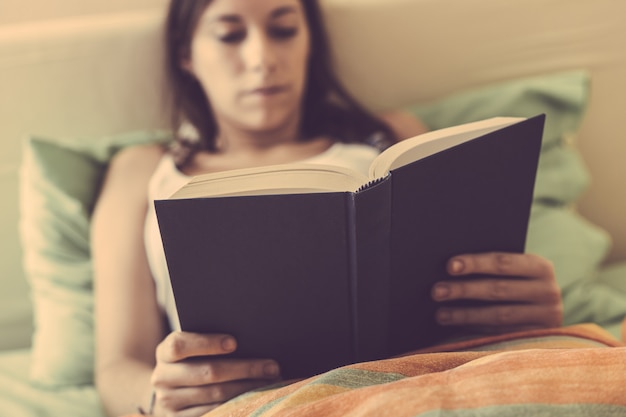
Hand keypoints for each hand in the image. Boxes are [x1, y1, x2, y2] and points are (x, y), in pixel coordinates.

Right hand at [150, 332, 280, 416]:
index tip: (234, 342)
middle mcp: (162, 378)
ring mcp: (169, 402)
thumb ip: (209, 341)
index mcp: (164, 353)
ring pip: (215, 395)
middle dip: (245, 368)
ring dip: (247, 388)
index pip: (180, 345)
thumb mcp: (192, 348)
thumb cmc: (192, 361)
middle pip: (207, 372)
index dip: (207, 343)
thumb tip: (250, 335)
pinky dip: (238, 405)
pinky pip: (213, 413)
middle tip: (272, 367)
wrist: (170, 392)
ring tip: (271, 382)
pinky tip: (256, 398)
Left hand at [431, 252, 562, 333]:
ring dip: (465, 314)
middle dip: (464, 290)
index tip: (449, 266)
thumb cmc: (519, 282)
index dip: (475, 263)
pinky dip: (476, 329)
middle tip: (437, 291)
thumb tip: (452, 266)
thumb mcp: (516, 271)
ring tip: (440, 313)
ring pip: (498, 315)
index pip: (503, 262)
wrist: (546, 310)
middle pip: (499, 289)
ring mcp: (546, 318)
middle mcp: (549, 292)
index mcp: (541, 267)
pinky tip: (457, 325)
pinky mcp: (537, 338)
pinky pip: (501, 333)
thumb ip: (495, 267)